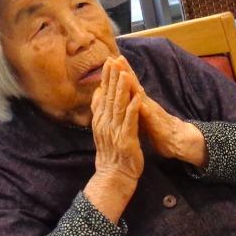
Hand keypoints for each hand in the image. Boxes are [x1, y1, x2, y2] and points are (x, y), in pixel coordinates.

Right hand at [85, 57, 142, 221]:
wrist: (115, 175)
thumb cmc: (112, 153)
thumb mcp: (103, 129)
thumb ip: (100, 111)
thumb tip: (98, 94)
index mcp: (102, 120)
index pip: (103, 94)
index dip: (106, 77)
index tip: (108, 61)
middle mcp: (106, 123)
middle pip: (109, 96)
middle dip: (112, 78)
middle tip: (114, 60)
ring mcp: (115, 131)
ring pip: (119, 106)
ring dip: (122, 89)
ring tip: (125, 74)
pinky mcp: (126, 139)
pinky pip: (130, 122)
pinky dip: (133, 109)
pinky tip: (137, 98)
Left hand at [114, 55, 207, 168]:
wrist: (178, 142)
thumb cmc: (158, 130)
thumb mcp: (142, 115)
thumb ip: (133, 105)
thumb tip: (122, 97)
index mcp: (140, 102)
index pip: (129, 85)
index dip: (119, 73)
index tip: (109, 60)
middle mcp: (146, 104)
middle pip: (134, 85)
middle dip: (125, 72)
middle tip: (115, 57)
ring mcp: (153, 112)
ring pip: (141, 97)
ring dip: (134, 85)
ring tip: (125, 73)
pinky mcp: (158, 125)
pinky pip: (151, 117)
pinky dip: (145, 110)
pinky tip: (140, 103)